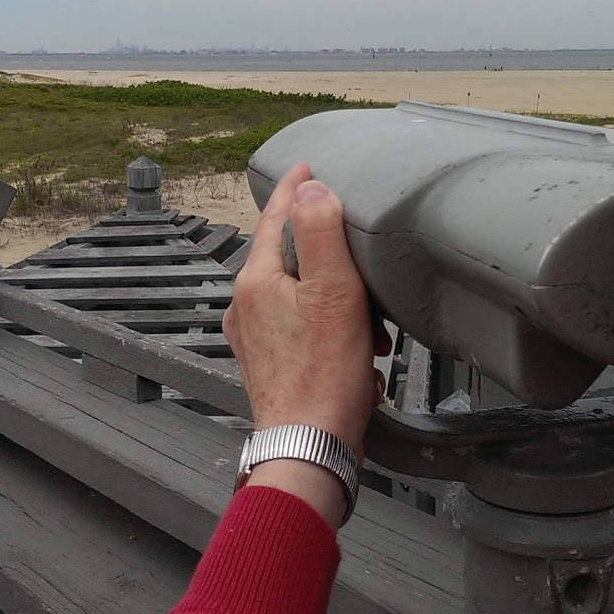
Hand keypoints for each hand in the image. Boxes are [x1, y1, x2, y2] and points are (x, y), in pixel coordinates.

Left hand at [225, 164, 382, 522]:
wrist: (309, 445)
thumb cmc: (324, 376)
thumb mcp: (334, 290)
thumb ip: (322, 231)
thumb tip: (310, 189)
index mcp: (256, 280)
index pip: (274, 216)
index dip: (294, 188)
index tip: (307, 168)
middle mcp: (245, 306)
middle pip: (289, 257)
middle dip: (331, 260)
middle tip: (363, 271)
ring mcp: (253, 338)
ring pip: (299, 296)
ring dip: (337, 303)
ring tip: (368, 330)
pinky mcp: (268, 364)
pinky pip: (301, 329)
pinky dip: (329, 332)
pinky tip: (356, 355)